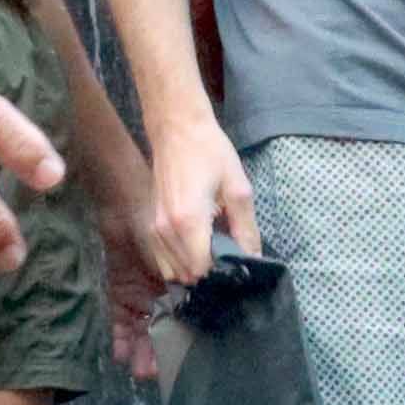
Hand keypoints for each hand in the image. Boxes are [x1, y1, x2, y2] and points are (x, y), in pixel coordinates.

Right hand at [140, 107, 259, 296]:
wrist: (177, 130)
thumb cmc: (210, 153)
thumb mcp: (237, 188)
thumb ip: (246, 228)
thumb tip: (254, 258)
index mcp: (189, 221)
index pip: (203, 269)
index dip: (222, 271)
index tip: (236, 261)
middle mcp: (166, 230)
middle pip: (189, 275)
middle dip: (210, 272)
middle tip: (227, 253)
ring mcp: (155, 229)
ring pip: (175, 272)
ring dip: (195, 268)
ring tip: (213, 248)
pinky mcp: (151, 226)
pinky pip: (164, 261)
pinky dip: (180, 262)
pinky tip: (197, 246)